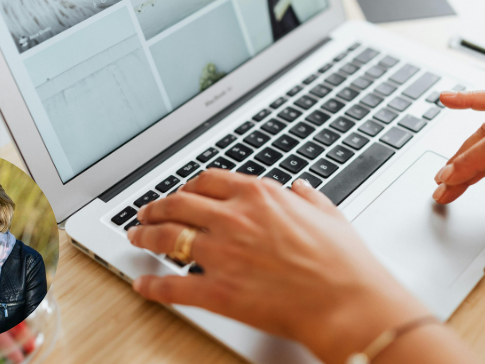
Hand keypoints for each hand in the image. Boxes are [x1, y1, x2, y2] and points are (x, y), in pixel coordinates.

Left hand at [127, 170, 428, 363]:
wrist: (348, 302)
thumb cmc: (344, 263)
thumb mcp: (329, 213)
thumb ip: (308, 197)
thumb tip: (300, 189)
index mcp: (260, 196)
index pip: (207, 181)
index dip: (186, 187)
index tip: (181, 193)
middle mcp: (235, 218)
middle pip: (178, 204)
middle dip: (156, 207)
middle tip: (146, 212)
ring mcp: (223, 254)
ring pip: (167, 237)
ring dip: (146, 236)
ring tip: (136, 238)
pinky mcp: (218, 291)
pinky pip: (172, 286)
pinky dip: (152, 286)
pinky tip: (143, 285)